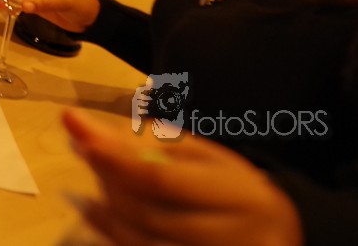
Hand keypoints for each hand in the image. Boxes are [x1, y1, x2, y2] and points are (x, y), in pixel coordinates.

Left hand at [63, 111, 303, 245]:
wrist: (281, 237)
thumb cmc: (232, 188)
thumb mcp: (201, 155)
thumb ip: (143, 139)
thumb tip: (76, 123)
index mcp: (240, 194)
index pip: (162, 180)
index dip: (113, 160)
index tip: (78, 139)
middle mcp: (234, 238)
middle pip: (148, 215)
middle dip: (107, 185)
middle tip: (85, 156)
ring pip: (143, 244)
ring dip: (106, 216)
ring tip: (89, 193)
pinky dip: (115, 238)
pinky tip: (98, 218)